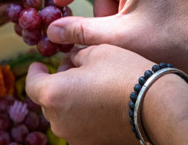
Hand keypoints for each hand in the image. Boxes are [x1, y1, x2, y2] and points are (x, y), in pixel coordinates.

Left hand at [25, 45, 157, 144]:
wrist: (155, 106)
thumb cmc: (124, 73)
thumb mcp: (96, 51)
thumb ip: (74, 56)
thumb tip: (70, 62)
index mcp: (53, 94)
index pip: (32, 83)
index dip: (35, 71)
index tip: (40, 65)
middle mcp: (59, 121)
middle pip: (48, 100)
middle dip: (56, 84)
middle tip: (73, 69)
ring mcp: (75, 136)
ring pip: (63, 114)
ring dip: (69, 100)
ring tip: (91, 85)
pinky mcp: (91, 144)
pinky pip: (79, 126)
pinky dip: (83, 115)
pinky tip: (101, 102)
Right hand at [48, 0, 187, 79]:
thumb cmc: (168, 45)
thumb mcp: (118, 38)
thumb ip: (80, 31)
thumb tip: (52, 29)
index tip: (62, 3)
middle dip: (101, 6)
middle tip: (112, 32)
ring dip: (115, 10)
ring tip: (129, 34)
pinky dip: (128, 8)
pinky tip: (139, 29)